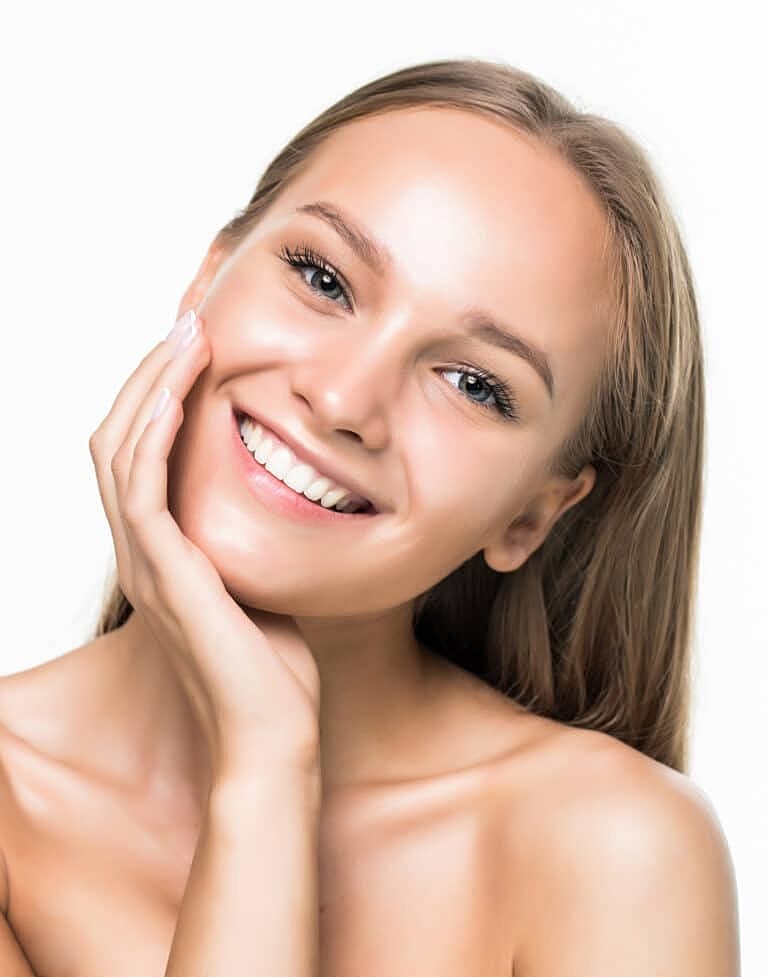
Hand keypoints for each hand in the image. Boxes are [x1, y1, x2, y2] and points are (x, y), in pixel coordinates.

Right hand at [88, 310, 320, 782]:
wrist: (274, 735)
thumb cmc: (277, 670)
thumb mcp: (264, 584)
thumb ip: (254, 541)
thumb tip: (284, 497)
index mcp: (164, 552)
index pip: (139, 456)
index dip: (160, 397)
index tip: (200, 351)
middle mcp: (144, 552)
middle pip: (117, 440)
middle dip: (151, 376)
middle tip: (188, 325)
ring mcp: (147, 563)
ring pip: (119, 453)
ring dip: (150, 388)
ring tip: (187, 336)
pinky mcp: (165, 575)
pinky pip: (141, 489)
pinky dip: (153, 434)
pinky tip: (178, 393)